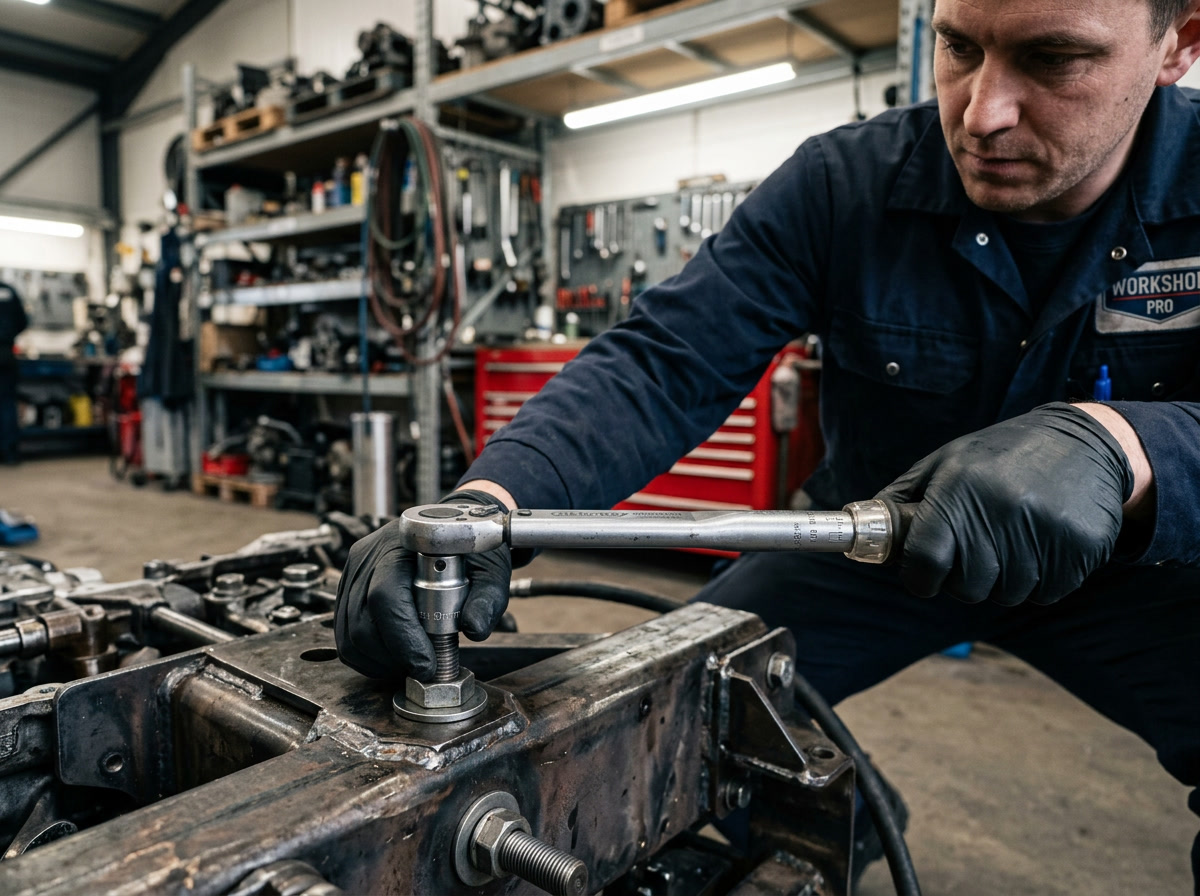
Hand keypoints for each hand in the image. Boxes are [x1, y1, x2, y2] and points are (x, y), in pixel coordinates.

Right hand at [334, 490, 512, 678]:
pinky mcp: (348, 592)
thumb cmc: (467, 548)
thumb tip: (475, 629)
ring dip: (379, 662)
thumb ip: (486, 598)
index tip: (427, 664)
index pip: (385, 596)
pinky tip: (394, 658)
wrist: (449, 531)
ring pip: (348, 636)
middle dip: (394, 656)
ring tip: (411, 663)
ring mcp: (353, 575)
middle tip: (425, 668)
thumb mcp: (489, 568)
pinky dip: (368, 657)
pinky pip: (345, 636)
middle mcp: (367, 558)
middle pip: (361, 623)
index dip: (403, 639)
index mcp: (399, 545)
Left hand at [875, 402, 1133, 605]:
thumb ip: (904, 499)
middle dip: (964, 577)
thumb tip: (864, 535)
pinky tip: (1041, 543)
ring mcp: (1045, 530)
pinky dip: (1040, 579)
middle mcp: (1002, 510)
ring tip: (1013, 538)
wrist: (1086, 442)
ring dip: (1004, 578)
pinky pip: (1046, 593)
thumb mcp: (946, 461)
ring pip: (1007, 594)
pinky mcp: (1081, 547)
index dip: (919, 576)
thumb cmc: (1003, 455)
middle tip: (976, 549)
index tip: (924, 573)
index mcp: (960, 488)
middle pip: (966, 587)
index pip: (925, 561)